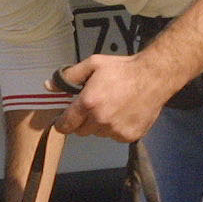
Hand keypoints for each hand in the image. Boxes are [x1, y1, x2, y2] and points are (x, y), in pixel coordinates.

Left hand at [57, 53, 171, 143]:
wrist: (153, 76)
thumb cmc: (123, 69)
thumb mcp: (93, 65)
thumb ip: (69, 76)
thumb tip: (49, 86)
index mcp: (88, 103)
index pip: (65, 125)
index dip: (63, 123)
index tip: (65, 119)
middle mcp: (100, 120)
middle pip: (81, 131)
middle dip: (83, 121)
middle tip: (94, 106)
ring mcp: (115, 130)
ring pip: (98, 133)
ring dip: (100, 124)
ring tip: (112, 107)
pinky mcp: (128, 136)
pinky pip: (114, 136)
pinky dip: (116, 128)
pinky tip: (123, 113)